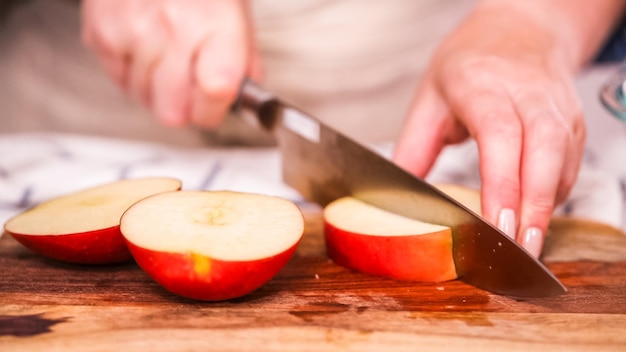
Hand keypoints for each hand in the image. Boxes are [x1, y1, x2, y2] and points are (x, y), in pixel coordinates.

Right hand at [81, 0, 261, 127]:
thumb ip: (245, 60)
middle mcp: (173, 28)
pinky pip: (118, 79)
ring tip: (165, 57)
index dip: (213, 110)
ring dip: (155, 89)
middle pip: (171, 112)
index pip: (215, 92)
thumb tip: (244, 97)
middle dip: (182, 108)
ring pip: (142, 99)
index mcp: (215, 24)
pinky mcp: (101, 32)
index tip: (214, 107)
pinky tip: (143, 46)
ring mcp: (133, 31)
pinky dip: (131, 70)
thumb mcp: (236, 12)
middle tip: (188, 87)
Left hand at [393, 2, 586, 256]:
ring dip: (548, 206)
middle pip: (544, 149)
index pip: (500, 134)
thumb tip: (397, 198)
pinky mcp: (572, 120)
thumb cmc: (469, 63)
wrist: (520, 29)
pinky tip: (536, 215)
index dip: (502, 182)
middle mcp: (527, 92)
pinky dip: (556, 194)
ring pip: (564, 159)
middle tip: (519, 249)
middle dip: (534, 205)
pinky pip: (571, 163)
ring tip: (527, 246)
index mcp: (483, 84)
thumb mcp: (428, 97)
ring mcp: (555, 105)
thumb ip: (413, 147)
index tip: (497, 223)